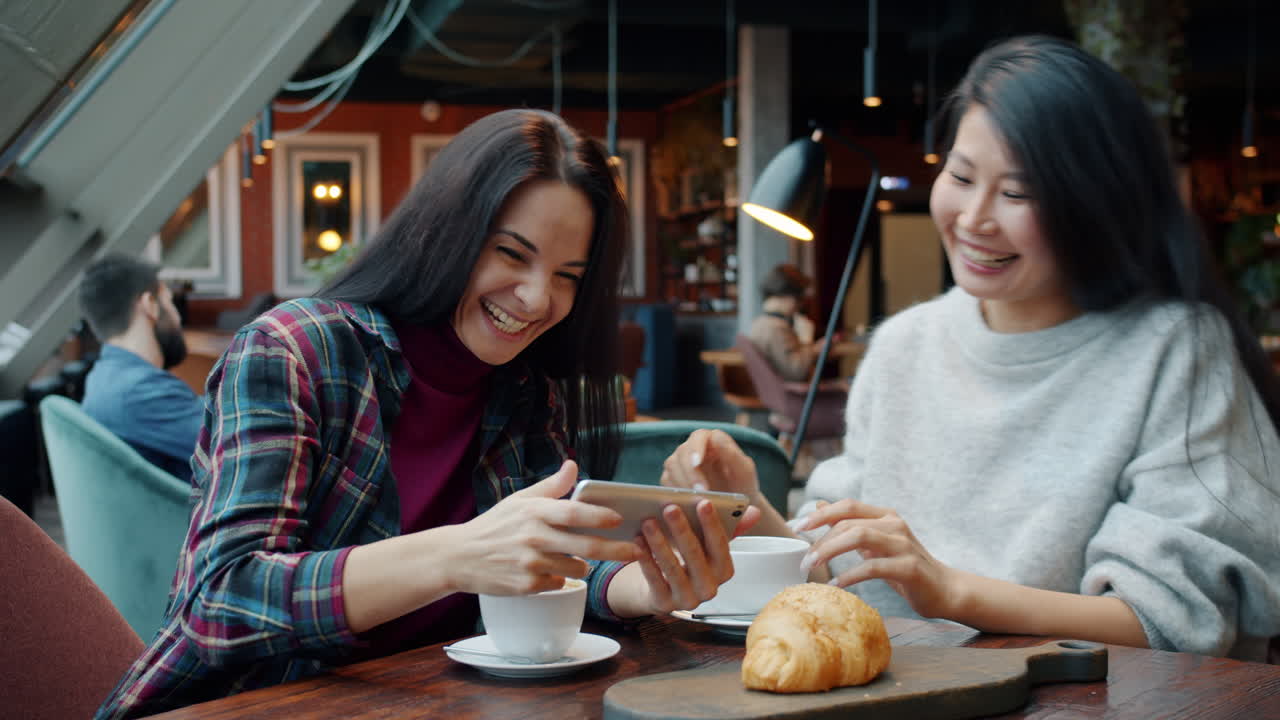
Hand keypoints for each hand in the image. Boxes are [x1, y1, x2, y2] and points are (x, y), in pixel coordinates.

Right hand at [443, 460, 641, 595]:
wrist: (459, 556)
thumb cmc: (495, 525)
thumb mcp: (519, 500)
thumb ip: (550, 486)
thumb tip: (573, 465)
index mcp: (534, 512)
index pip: (574, 513)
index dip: (599, 516)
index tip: (619, 519)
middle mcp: (534, 537)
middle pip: (585, 546)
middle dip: (616, 550)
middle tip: (636, 551)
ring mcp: (530, 564)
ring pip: (576, 568)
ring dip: (584, 565)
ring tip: (576, 558)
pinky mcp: (526, 586)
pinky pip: (559, 583)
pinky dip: (560, 578)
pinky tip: (548, 571)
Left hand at [630, 497, 761, 614]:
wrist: (664, 590)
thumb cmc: (689, 562)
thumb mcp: (708, 545)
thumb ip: (729, 528)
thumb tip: (754, 512)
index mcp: (724, 570)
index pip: (721, 545)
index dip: (712, 524)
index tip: (703, 502)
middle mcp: (710, 588)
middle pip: (695, 555)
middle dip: (682, 529)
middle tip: (669, 508)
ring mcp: (688, 599)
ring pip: (673, 568)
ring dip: (659, 542)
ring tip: (648, 522)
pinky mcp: (666, 604)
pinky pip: (655, 580)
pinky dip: (646, 559)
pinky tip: (638, 542)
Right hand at [660, 429, 760, 498]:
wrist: (737, 508)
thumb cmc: (742, 485)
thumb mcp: (744, 471)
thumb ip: (733, 454)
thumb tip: (716, 437)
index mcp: (711, 440)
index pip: (699, 437)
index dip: (696, 448)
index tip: (697, 463)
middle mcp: (692, 448)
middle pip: (682, 452)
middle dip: (690, 472)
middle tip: (701, 491)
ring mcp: (681, 462)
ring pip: (672, 465)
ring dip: (682, 483)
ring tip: (696, 500)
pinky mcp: (672, 478)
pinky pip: (666, 482)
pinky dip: (674, 491)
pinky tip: (685, 502)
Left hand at [797, 499, 957, 618]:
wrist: (945, 590)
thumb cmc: (905, 567)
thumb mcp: (876, 543)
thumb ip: (850, 525)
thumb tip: (819, 505)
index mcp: (885, 516)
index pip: (847, 506)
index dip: (820, 514)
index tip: (796, 527)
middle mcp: (895, 525)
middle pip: (849, 522)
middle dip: (820, 539)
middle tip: (803, 560)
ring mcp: (904, 544)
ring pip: (859, 536)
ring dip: (830, 551)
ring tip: (812, 567)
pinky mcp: (909, 567)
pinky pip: (873, 567)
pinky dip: (850, 575)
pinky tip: (836, 585)